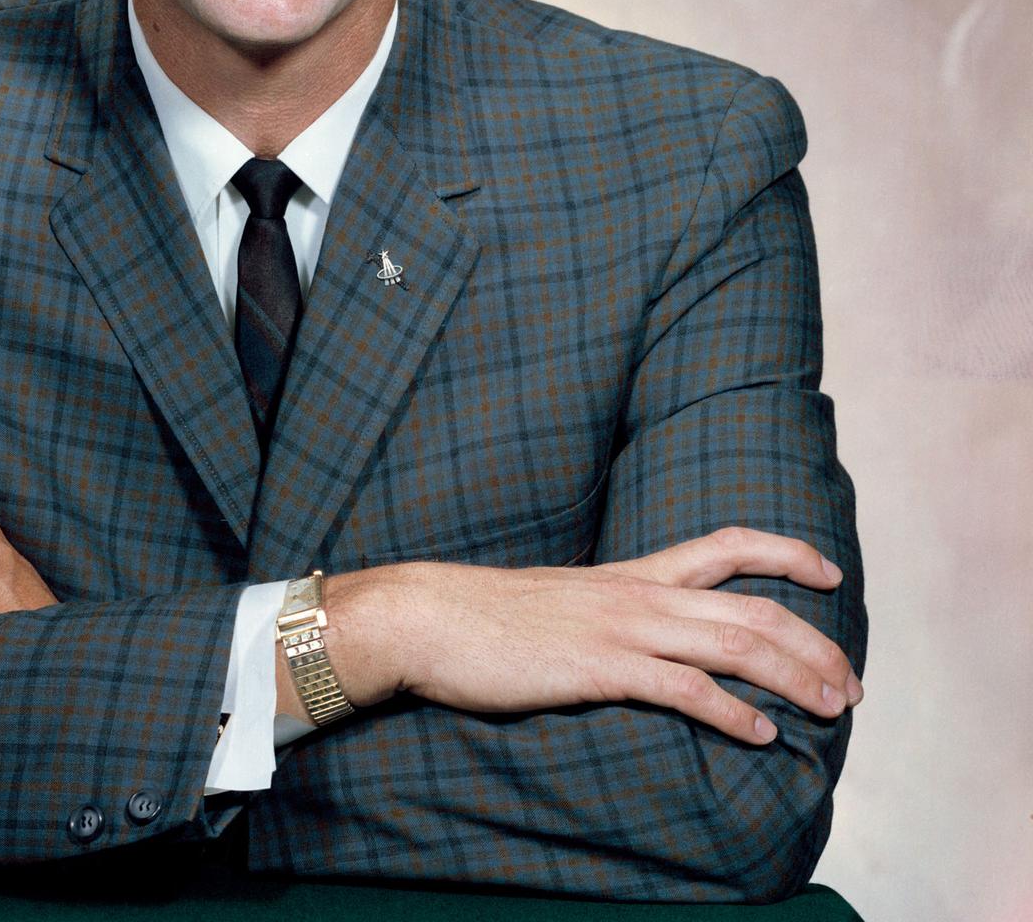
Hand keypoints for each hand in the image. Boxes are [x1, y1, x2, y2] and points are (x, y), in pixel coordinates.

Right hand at [322, 528, 861, 745]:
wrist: (429, 617)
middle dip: (813, 643)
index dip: (785, 553)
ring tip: (832, 707)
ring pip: (733, 643)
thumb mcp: (564, 606)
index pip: (725, 547)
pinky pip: (684, 688)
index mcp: (632, 573)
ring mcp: (621, 628)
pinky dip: (732, 712)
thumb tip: (642, 646)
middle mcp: (638, 593)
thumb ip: (610, 618)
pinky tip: (761, 735)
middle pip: (751, 606)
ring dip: (794, 677)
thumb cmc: (488, 618)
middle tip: (851, 683)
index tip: (831, 573)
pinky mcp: (600, 666)